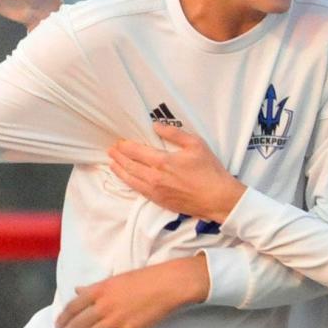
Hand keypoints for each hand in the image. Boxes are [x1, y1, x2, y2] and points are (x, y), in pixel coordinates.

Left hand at [55, 257, 209, 327]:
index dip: (63, 318)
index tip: (58, 325)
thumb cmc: (142, 279)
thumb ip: (94, 287)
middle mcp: (103, 306)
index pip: (73, 307)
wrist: (166, 285)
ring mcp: (115, 320)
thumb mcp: (114, 279)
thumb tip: (77, 290)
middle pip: (78, 324)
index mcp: (98, 290)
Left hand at [108, 124, 244, 222]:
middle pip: (129, 165)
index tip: (119, 141)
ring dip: (119, 171)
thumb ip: (174, 133)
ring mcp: (156, 191)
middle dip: (118, 157)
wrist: (217, 199)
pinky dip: (129, 183)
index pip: (136, 151)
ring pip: (130, 180)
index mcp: (163, 161)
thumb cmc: (209, 170)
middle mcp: (155, 177)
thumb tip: (155, 125)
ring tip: (112, 164)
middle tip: (111, 150)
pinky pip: (138, 191)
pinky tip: (126, 179)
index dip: (124, 146)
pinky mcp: (159, 201)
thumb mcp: (196, 144)